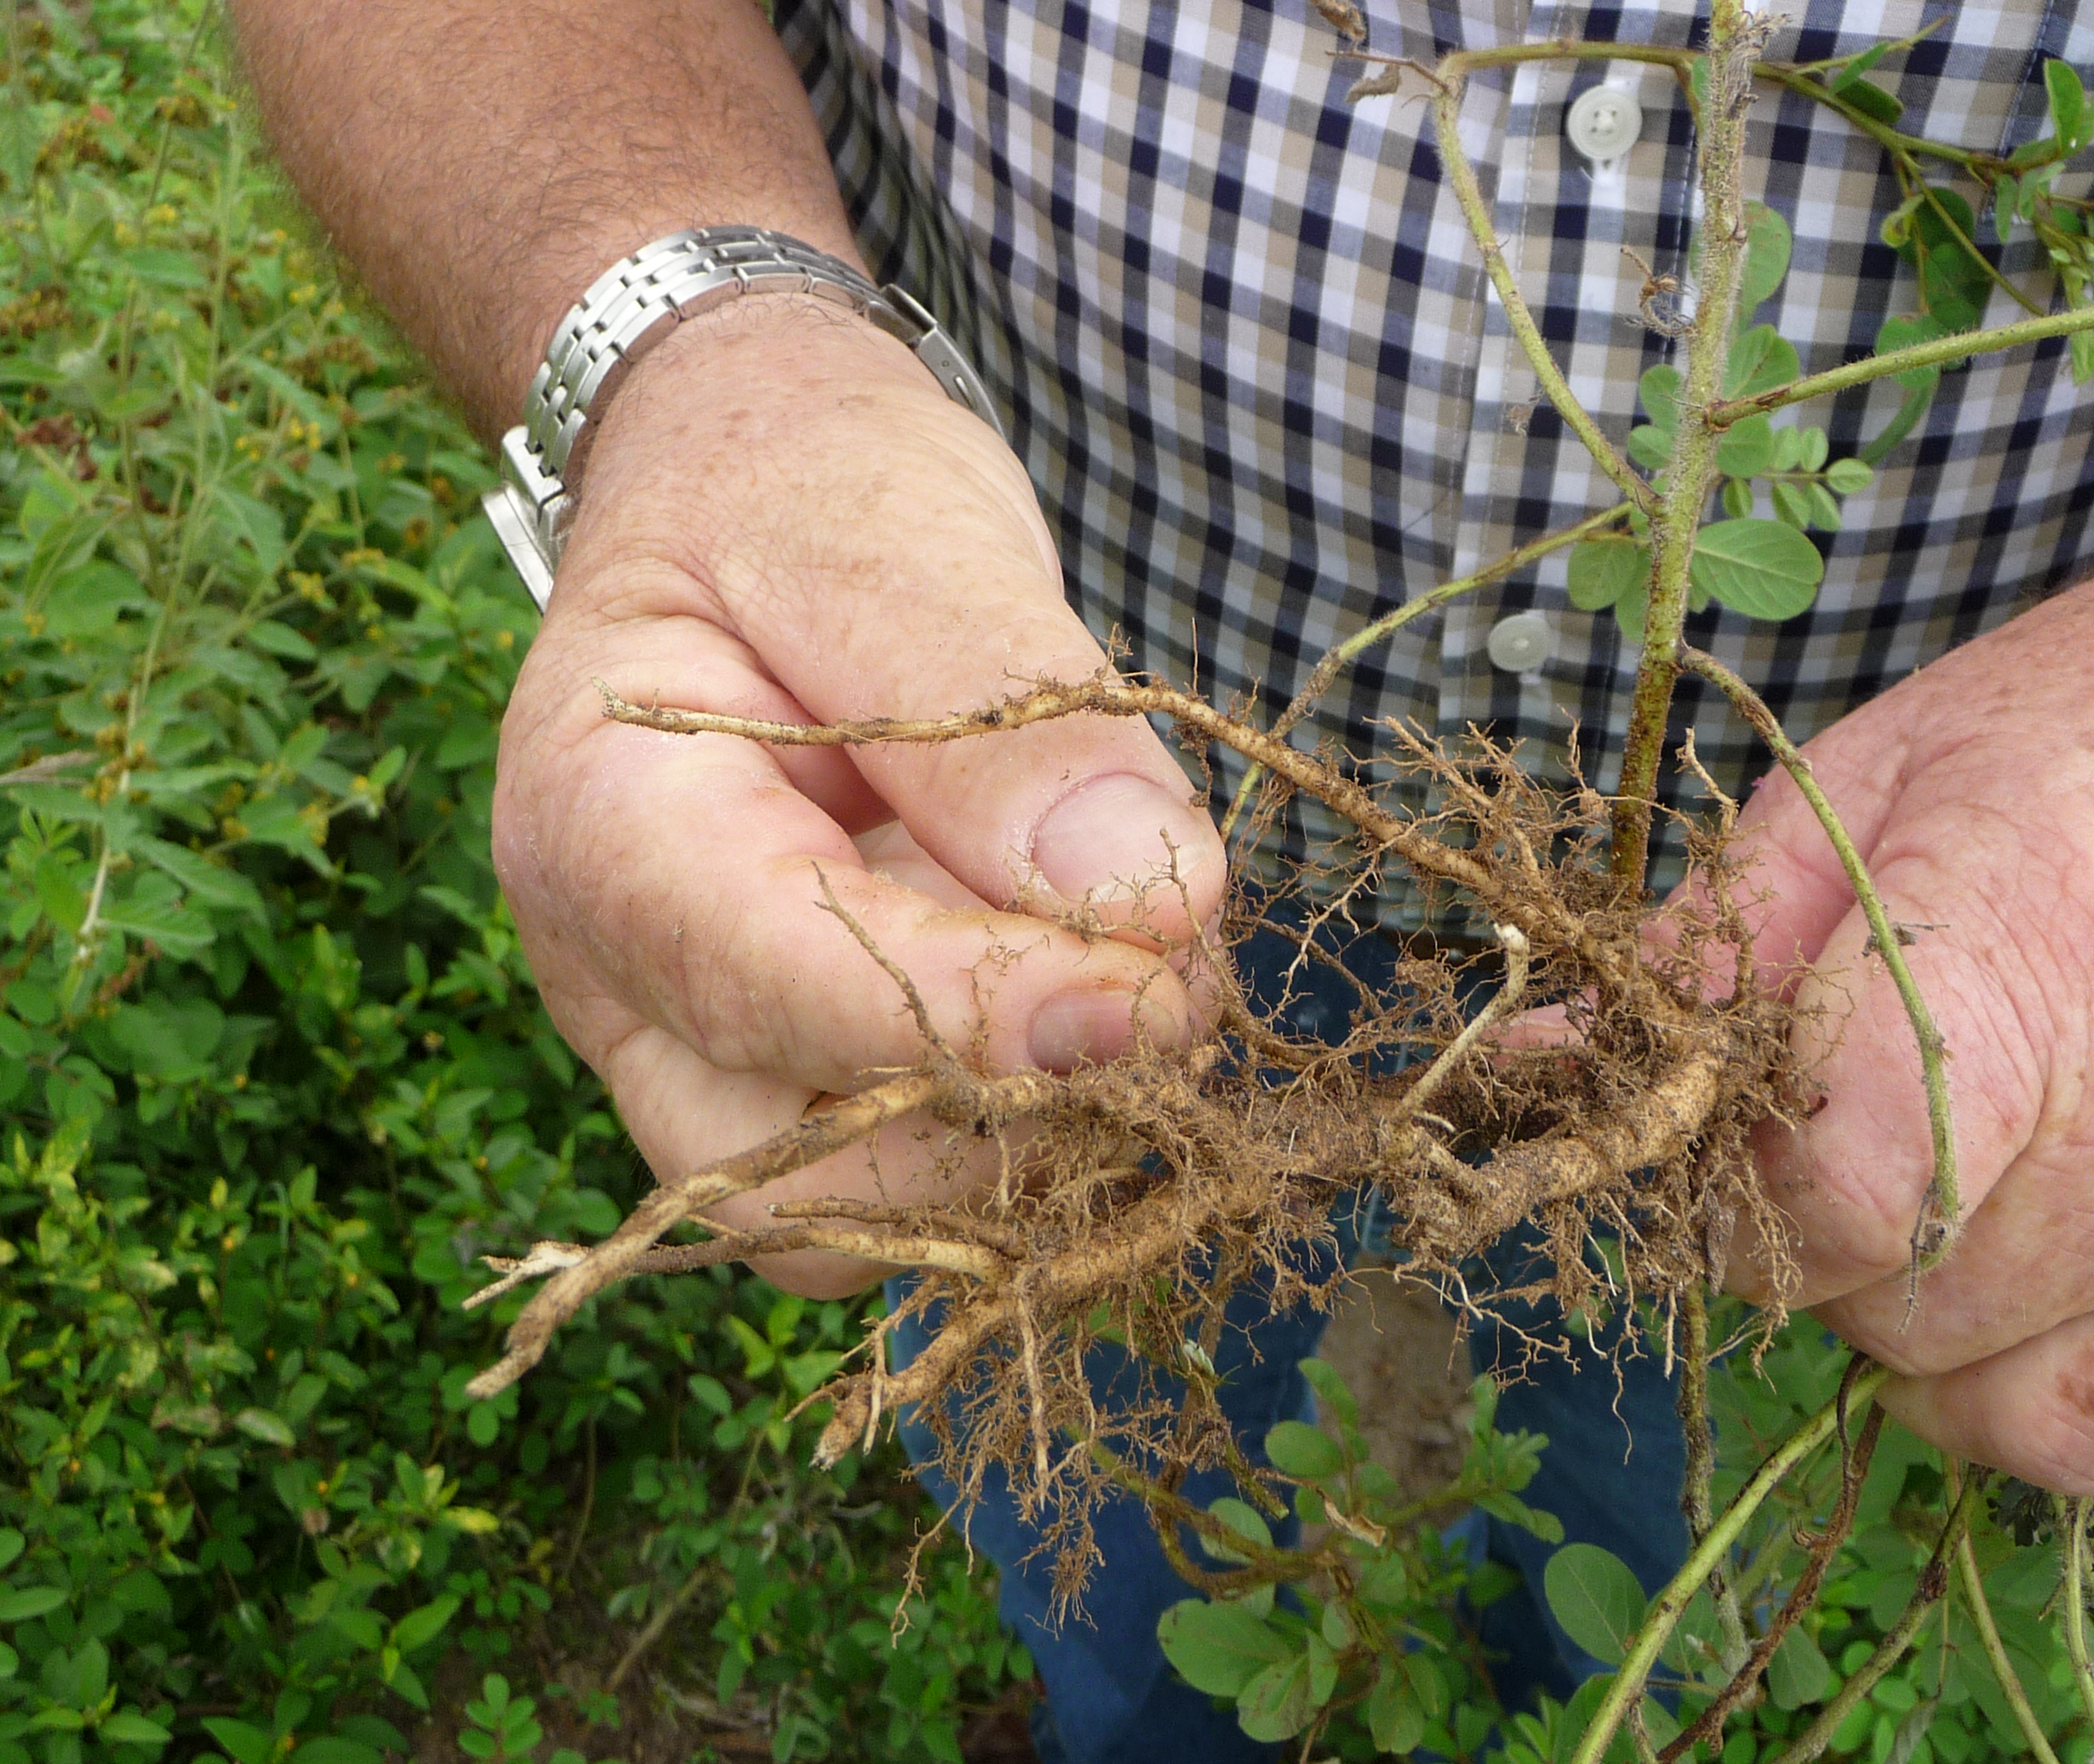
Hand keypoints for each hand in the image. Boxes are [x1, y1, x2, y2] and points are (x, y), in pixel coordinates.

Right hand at [491, 296, 1225, 1296]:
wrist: (753, 482)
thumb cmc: (800, 485)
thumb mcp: (896, 536)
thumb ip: (1007, 714)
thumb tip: (1150, 897)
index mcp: (598, 819)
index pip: (769, 984)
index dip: (973, 1018)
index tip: (1152, 1000)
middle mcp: (624, 976)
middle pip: (796, 1175)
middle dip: (1007, 1111)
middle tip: (1180, 986)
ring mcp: (711, 1041)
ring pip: (868, 1203)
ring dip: (1042, 1134)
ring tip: (1162, 976)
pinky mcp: (812, 1062)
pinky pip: (922, 1163)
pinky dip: (1041, 1112)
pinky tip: (1124, 992)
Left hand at [1718, 454, 2093, 1490]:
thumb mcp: (1874, 775)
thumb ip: (1703, 954)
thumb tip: (1524, 1084)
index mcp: (2053, 917)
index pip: (1832, 1194)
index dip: (1749, 1196)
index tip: (1761, 1138)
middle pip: (1906, 1315)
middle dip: (1844, 1254)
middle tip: (1896, 1131)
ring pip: (2025, 1422)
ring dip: (1955, 1341)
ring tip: (2002, 1191)